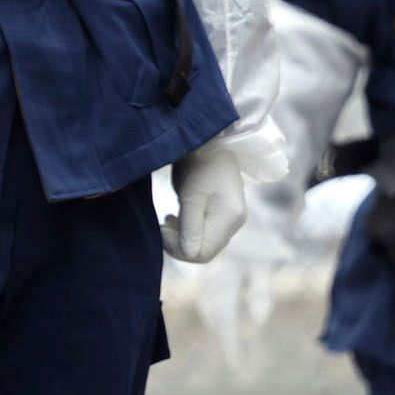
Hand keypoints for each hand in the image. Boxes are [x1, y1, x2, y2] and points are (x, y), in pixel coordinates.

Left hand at [164, 137, 252, 264]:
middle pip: (204, 250)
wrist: (209, 140)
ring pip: (202, 242)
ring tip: (166, 221)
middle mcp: (234, 222)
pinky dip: (186, 229)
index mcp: (229, 218)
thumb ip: (191, 227)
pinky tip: (173, 217)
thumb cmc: (198, 164)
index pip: (202, 253)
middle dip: (178, 243)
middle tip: (160, 226)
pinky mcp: (221, 212)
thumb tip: (189, 255)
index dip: (177, 248)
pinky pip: (203, 232)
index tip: (160, 229)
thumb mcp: (191, 196)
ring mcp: (229, 218)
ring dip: (180, 236)